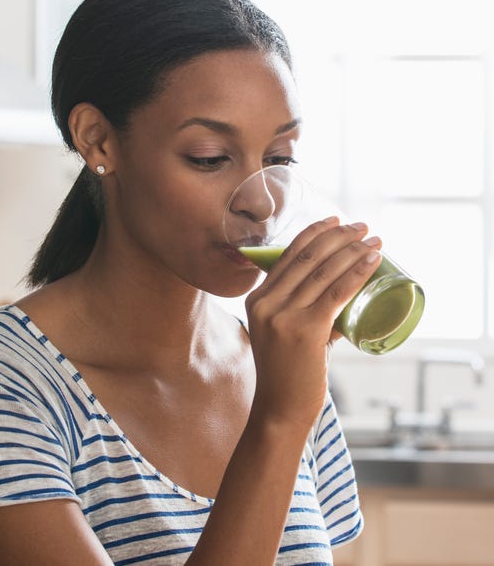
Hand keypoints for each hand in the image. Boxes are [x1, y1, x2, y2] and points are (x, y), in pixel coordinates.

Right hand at [245, 217, 381, 429]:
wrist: (279, 409)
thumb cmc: (287, 373)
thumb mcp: (284, 333)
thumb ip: (309, 312)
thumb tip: (344, 294)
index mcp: (257, 299)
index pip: (288, 254)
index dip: (314, 232)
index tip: (336, 220)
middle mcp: (266, 302)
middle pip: (308, 257)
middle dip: (339, 236)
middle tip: (362, 227)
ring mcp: (283, 315)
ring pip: (324, 271)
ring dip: (353, 250)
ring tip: (374, 240)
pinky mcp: (305, 330)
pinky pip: (336, 293)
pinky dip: (358, 273)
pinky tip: (373, 261)